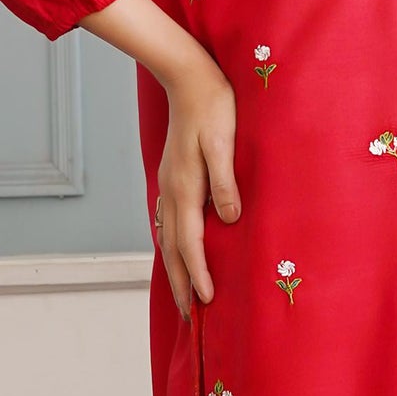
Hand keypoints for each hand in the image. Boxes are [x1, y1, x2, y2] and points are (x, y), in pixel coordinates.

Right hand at [153, 51, 239, 316]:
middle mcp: (171, 192)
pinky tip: (176, 251)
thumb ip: (225, 182)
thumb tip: (229, 219)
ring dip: (175, 269)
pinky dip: (171, 246)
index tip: (207, 302)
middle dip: (181, 283)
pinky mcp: (172, 178)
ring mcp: (168, 185)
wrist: (188, 78)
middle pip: (173, 249)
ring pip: (167, 238)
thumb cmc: (213, 108)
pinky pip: (168, 222)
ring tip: (183, 293)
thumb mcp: (224, 143)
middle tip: (190, 317)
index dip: (198, 274)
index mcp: (185, 188)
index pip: (190, 243)